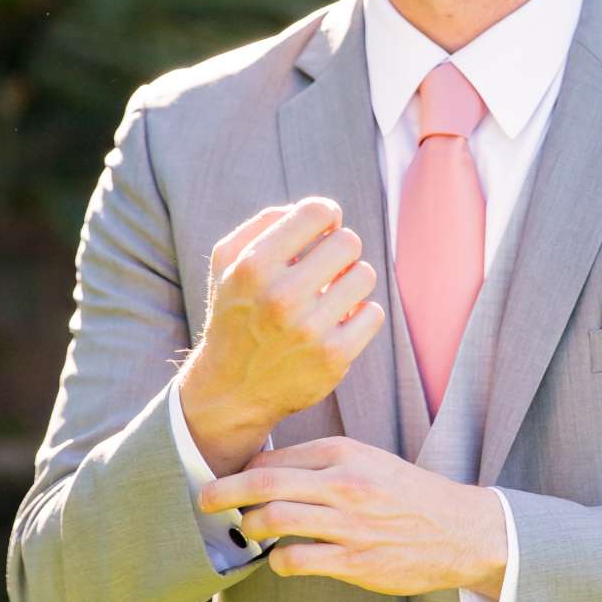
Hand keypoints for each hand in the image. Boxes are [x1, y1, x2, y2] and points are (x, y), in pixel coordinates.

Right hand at [181, 197, 384, 444]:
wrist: (231, 389)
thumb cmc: (236, 314)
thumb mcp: (228, 263)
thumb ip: (265, 223)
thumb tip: (322, 213)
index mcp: (253, 266)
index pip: (318, 212)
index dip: (327, 216)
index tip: (323, 232)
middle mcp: (280, 297)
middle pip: (348, 242)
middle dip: (340, 251)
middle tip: (327, 268)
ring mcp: (309, 330)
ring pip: (365, 276)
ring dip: (351, 282)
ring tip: (330, 295)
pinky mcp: (333, 358)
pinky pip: (373, 313)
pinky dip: (360, 314)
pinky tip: (338, 321)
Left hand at [199, 436, 507, 598]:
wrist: (461, 530)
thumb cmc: (409, 496)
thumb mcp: (369, 462)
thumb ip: (324, 464)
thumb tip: (270, 472)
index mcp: (344, 453)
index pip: (274, 457)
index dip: (243, 471)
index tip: (228, 481)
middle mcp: (343, 483)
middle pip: (262, 483)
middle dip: (223, 492)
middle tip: (204, 500)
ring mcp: (348, 523)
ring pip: (273, 520)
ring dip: (250, 528)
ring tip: (248, 533)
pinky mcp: (354, 560)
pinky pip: (296, 560)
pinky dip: (278, 562)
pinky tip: (282, 561)